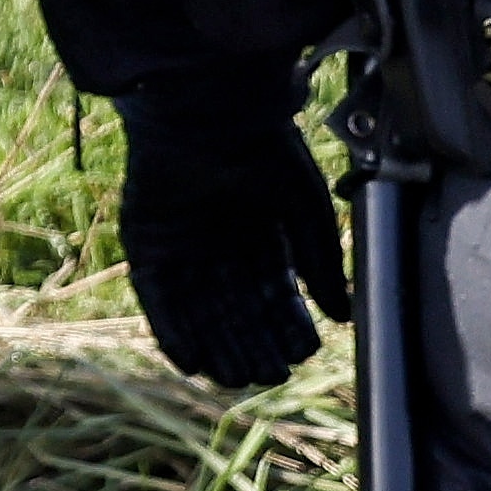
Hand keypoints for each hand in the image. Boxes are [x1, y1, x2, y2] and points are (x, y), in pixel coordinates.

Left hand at [108, 83, 349, 389]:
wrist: (208, 112)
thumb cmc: (263, 149)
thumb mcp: (306, 207)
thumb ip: (322, 261)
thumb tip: (343, 316)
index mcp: (259, 233)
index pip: (274, 292)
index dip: (287, 324)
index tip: (301, 353)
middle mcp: (220, 244)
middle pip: (237, 308)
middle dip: (253, 343)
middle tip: (269, 375)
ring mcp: (181, 245)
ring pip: (201, 310)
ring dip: (217, 345)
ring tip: (237, 377)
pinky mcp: (147, 245)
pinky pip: (158, 299)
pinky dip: (173, 331)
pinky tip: (193, 362)